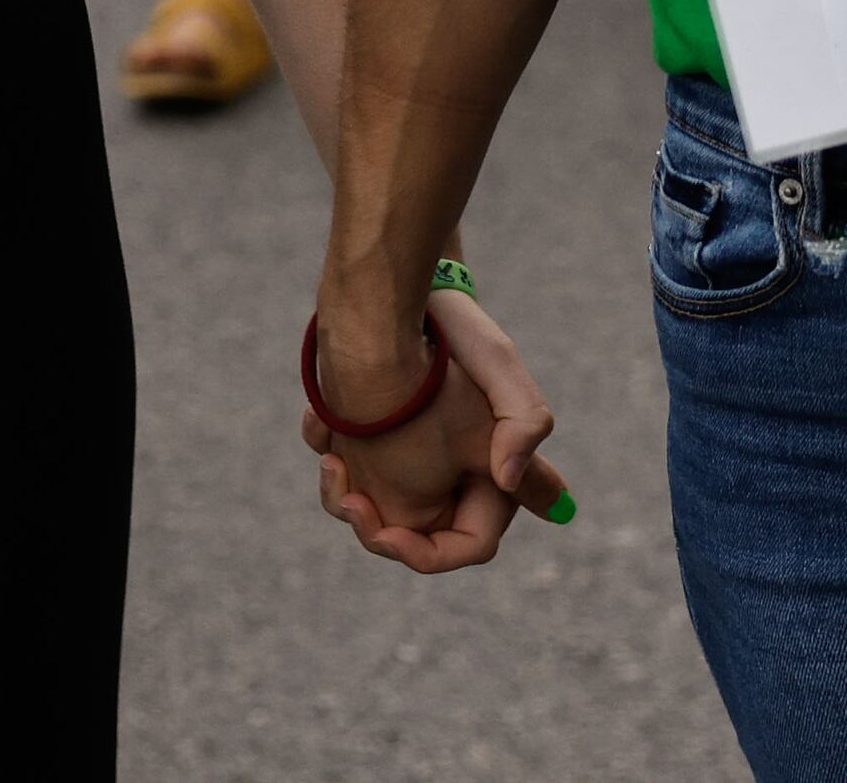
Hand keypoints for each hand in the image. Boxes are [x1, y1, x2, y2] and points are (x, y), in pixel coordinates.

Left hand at [301, 286, 566, 574]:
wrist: (400, 292)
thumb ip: (525, 425)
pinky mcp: (372, 438)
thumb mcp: (499, 367)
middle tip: (348, 498)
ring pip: (373, 509)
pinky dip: (331, 449)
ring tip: (330, 458)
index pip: (471, 544)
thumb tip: (505, 479)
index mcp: (490, 472)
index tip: (390, 536)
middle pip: (412, 535)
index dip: (431, 553)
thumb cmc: (453, 330)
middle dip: (374, 525)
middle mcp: (451, 475)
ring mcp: (409, 459)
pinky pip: (350, 468)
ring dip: (344, 492)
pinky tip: (321, 422)